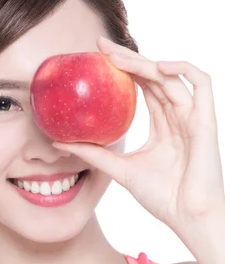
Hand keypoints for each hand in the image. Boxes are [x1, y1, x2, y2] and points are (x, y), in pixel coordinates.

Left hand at [52, 36, 224, 234]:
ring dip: (144, 61)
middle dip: (128, 58)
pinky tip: (157, 65)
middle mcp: (178, 116)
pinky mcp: (206, 120)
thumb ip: (94, 155)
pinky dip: (182, 69)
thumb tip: (58, 144)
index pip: (142, 87)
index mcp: (162, 125)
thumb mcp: (120, 169)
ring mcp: (192, 116)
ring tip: (116, 56)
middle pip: (153, 76)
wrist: (188, 217)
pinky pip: (201, 83)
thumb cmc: (162, 197)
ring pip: (170, 75)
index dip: (122, 69)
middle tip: (99, 46)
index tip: (96, 58)